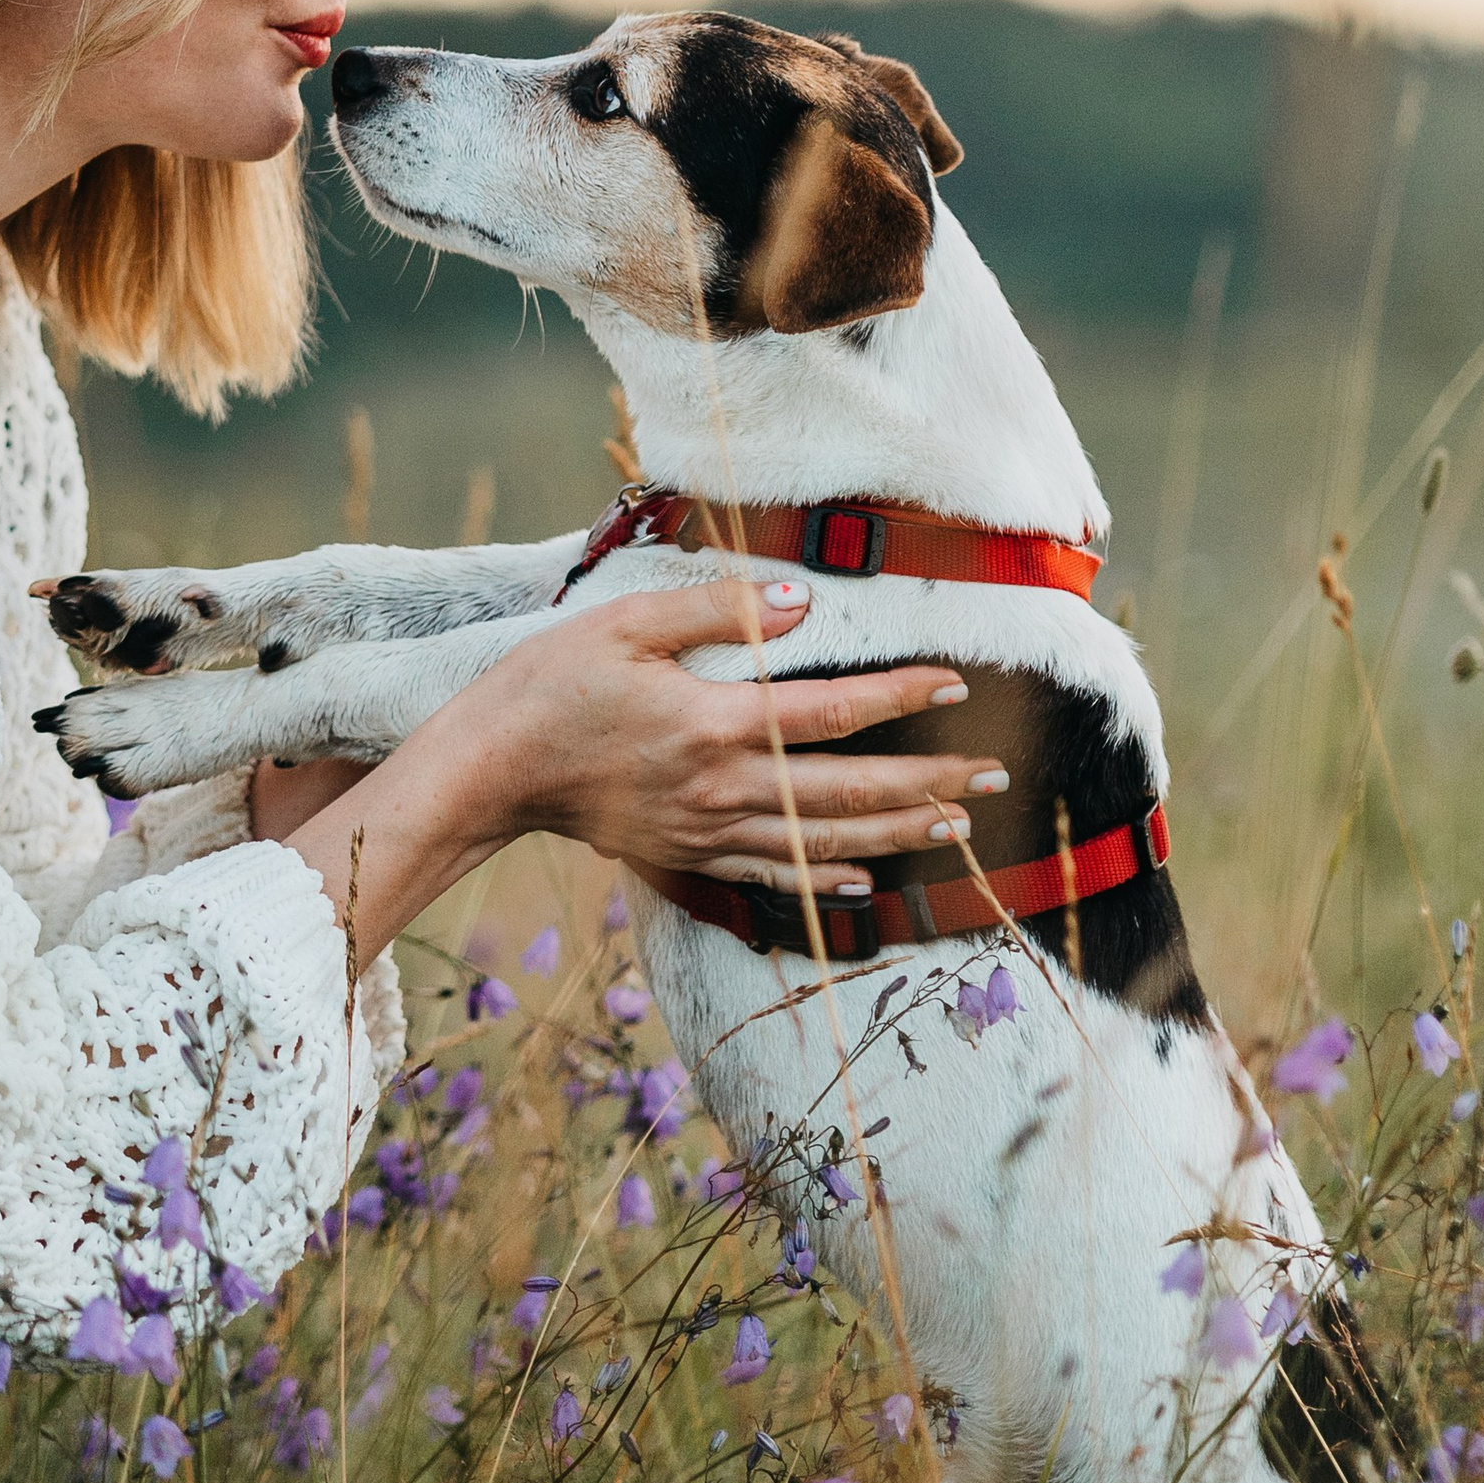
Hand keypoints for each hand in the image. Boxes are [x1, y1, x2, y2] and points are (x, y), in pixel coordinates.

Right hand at [264, 571, 1001, 976]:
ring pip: (825, 840)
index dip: (902, 696)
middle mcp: (724, 787)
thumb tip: (801, 602)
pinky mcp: (688, 856)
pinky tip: (868, 880)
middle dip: (930, 784)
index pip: (833, 710)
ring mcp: (708, 831)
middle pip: (850, 790)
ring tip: (958, 829)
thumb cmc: (550, 685)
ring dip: (898, 835)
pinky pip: (772, 874)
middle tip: (993, 779)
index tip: (957, 685)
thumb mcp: (624, 624)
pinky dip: (827, 879)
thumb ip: (718, 611)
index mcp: (715, 722)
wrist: (490, 769)